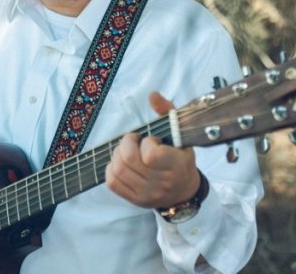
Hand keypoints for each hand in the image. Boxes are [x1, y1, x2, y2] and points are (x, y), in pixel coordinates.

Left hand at [105, 91, 200, 207]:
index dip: (147, 142)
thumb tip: (152, 95)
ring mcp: (146, 194)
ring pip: (118, 170)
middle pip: (129, 160)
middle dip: (126, 144)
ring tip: (127, 150)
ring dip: (118, 154)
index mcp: (176, 166)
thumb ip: (167, 112)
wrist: (183, 192)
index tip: (153, 140)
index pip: (150, 155)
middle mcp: (160, 183)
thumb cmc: (180, 159)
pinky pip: (112, 182)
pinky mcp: (134, 200)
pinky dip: (111, 168)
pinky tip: (121, 162)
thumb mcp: (180, 134)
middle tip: (134, 140)